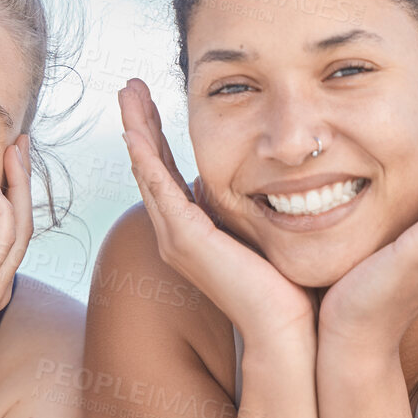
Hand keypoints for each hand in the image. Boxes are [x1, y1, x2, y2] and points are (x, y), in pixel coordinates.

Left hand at [0, 137, 33, 375]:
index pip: (9, 228)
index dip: (10, 190)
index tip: (3, 157)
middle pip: (24, 221)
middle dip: (23, 178)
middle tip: (20, 142)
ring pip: (22, 225)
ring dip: (19, 185)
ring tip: (14, 150)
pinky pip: (3, 239)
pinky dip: (2, 210)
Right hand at [118, 78, 314, 337]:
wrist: (286, 331)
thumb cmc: (289, 291)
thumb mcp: (270, 233)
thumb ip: (264, 206)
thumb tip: (284, 180)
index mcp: (196, 231)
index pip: (169, 173)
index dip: (158, 136)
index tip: (151, 101)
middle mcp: (178, 234)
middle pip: (150, 167)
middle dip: (139, 123)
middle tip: (129, 86)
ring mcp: (177, 237)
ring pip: (148, 171)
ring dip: (136, 129)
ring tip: (127, 92)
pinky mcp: (186, 240)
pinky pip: (160, 191)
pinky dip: (146, 159)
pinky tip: (135, 132)